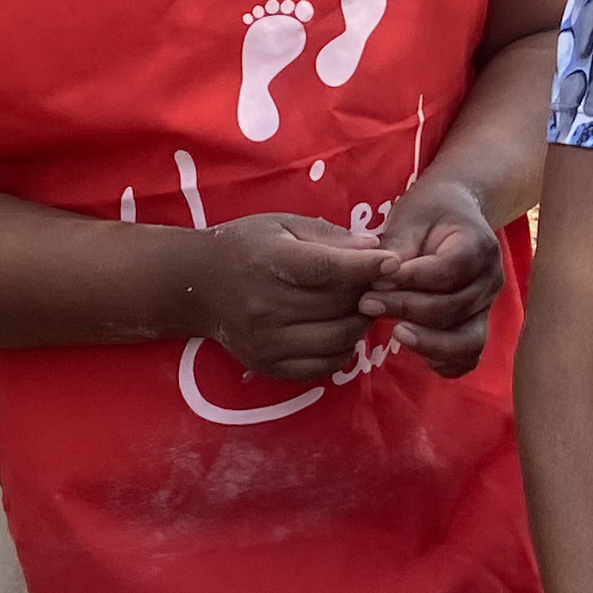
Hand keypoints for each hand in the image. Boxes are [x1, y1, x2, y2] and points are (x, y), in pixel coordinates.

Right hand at [192, 212, 396, 382]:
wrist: (198, 286)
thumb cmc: (246, 247)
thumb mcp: (283, 226)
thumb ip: (329, 237)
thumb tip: (374, 247)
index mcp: (271, 264)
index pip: (328, 269)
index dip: (366, 267)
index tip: (394, 262)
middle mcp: (267, 307)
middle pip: (339, 306)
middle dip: (367, 293)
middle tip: (377, 283)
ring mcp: (267, 341)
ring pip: (338, 339)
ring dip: (359, 323)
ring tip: (359, 306)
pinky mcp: (269, 365)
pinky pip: (324, 366)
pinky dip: (342, 349)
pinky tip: (339, 329)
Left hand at [361, 176, 504, 372]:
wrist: (455, 215)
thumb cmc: (428, 214)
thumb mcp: (410, 217)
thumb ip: (396, 249)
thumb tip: (380, 280)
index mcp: (478, 246)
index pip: (447, 271)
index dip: (410, 280)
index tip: (374, 281)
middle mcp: (490, 281)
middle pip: (452, 308)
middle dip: (406, 309)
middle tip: (366, 304)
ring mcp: (486, 308)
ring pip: (465, 341)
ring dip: (426, 342)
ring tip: (394, 332)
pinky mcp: (475, 327)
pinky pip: (465, 357)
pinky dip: (441, 360)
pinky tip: (411, 345)